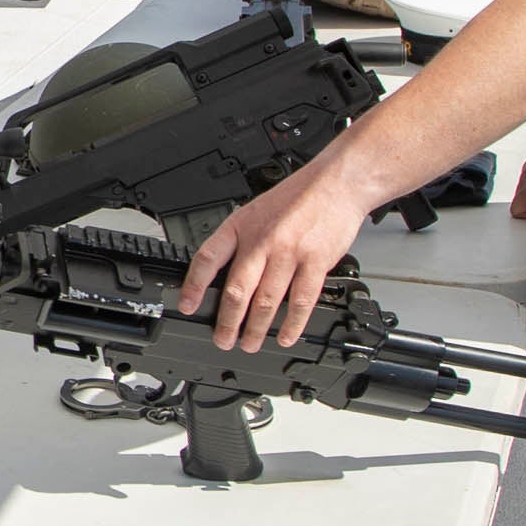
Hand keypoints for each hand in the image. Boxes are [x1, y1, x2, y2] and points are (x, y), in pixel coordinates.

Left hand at [173, 153, 379, 351]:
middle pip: (237, 289)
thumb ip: (241, 240)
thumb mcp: (256, 211)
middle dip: (227, 322)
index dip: (194, 285)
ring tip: (249, 343)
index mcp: (241, 225)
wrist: (338, 182)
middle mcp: (262, 240)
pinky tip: (285, 336)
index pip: (208, 258)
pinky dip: (292, 324)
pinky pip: (301, 301)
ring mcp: (289, 252)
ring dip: (256, 328)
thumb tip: (223, 275)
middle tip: (223, 340)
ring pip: (267, 301)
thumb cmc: (298, 197)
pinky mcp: (316, 262)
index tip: (187, 306)